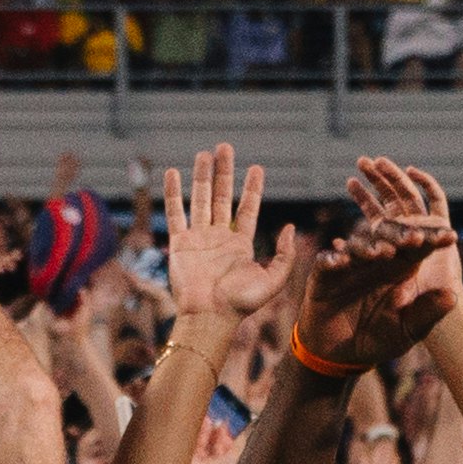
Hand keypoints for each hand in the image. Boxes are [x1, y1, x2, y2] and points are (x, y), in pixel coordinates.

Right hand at [161, 143, 284, 326]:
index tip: (257, 168)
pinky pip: (175, 213)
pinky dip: (173, 193)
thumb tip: (290, 227)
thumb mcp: (274, 280)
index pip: (248, 208)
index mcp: (241, 244)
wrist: (209, 316)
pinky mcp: (179, 244)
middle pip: (222, 196)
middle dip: (225, 171)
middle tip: (225, 147)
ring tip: (204, 154)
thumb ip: (285, 254)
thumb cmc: (241, 304)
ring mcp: (198, 239)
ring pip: (200, 199)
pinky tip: (173, 173)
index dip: (253, 188)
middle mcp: (219, 237)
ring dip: (202, 176)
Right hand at [296, 162, 458, 370]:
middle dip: (402, 236)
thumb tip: (453, 296)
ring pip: (359, 246)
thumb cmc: (378, 339)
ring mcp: (349, 265)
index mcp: (401, 269)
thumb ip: (427, 313)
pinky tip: (340, 262)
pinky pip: (326, 262)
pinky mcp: (324, 274)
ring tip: (381, 252)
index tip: (450, 238)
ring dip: (370, 247)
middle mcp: (376, 260)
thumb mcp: (407, 330)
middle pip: (389, 238)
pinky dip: (332, 260)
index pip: (419, 248)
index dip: (433, 240)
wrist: (340, 355)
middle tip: (415, 237)